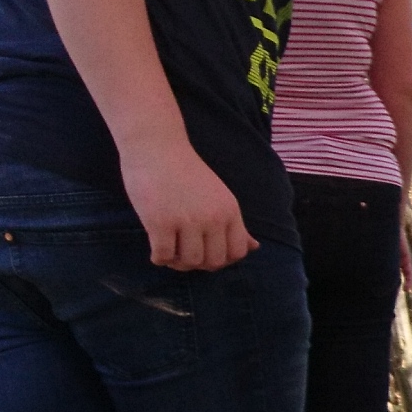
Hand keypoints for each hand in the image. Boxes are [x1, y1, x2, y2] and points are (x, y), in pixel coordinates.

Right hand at [121, 144, 254, 270]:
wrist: (156, 146)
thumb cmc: (185, 172)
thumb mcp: (219, 195)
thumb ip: (234, 223)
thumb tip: (255, 248)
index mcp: (230, 211)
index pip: (237, 253)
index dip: (220, 260)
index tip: (205, 252)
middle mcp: (213, 218)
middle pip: (213, 262)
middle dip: (198, 264)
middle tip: (183, 254)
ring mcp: (187, 221)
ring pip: (189, 262)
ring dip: (177, 263)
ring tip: (169, 251)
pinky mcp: (160, 222)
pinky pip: (163, 256)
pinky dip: (159, 258)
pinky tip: (156, 250)